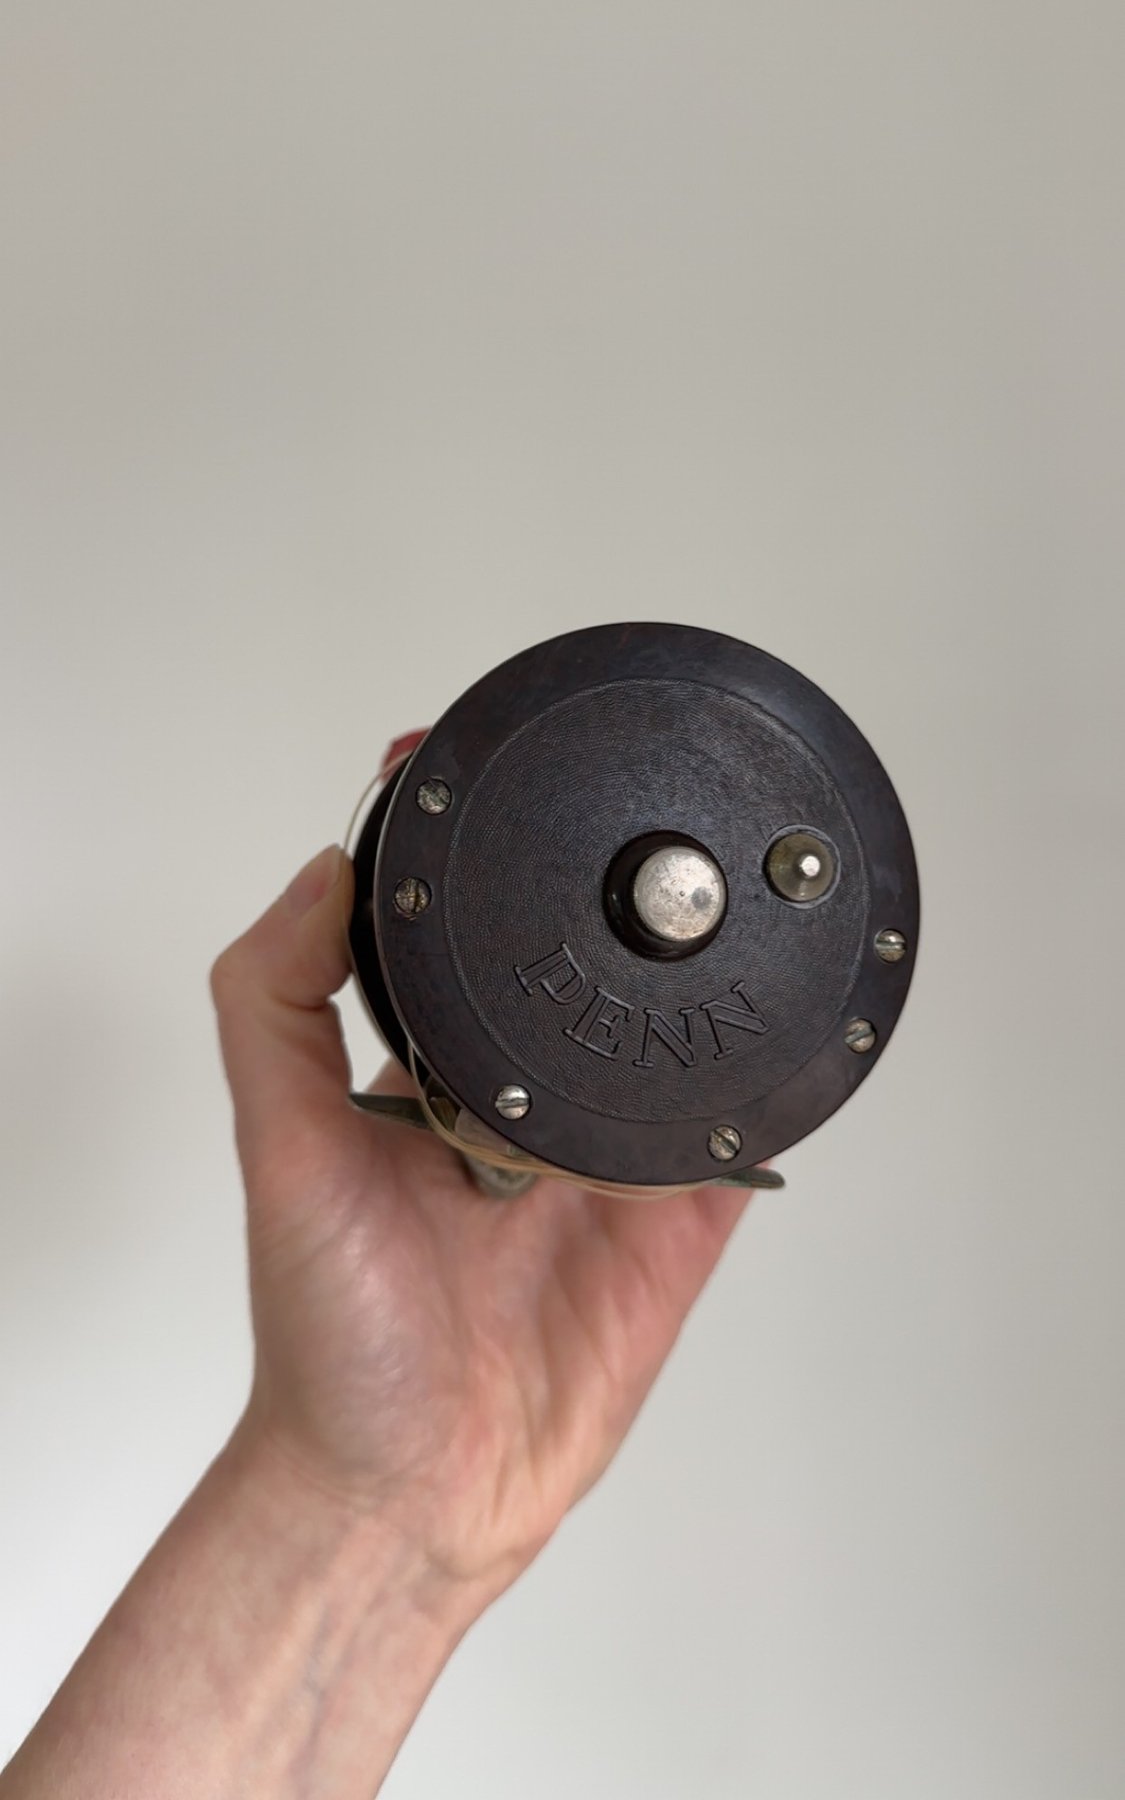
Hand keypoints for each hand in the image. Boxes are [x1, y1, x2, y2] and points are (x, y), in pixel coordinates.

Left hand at [209, 830, 752, 1617]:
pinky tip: (786, 1036)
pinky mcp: (674, 1226)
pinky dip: (767, 1098)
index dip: (482, 855)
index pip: (463, 936)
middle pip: (585, 978)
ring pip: (671, 1046)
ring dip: (702, 991)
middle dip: (618, 908)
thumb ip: (277, 1004)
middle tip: (659, 820)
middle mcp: (524, 1102)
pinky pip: (736, 1142)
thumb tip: (322, 868)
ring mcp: (606, 1161)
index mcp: (433, 1070)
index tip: (500, 763)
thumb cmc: (331, 1329)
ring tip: (734, 906)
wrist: (412, 1490)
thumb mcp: (278, 1144)